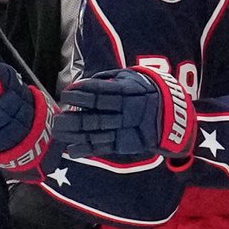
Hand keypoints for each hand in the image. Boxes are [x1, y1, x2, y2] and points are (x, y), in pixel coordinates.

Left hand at [55, 67, 194, 159]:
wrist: (171, 115)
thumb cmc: (144, 92)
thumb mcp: (132, 78)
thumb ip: (109, 78)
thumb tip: (86, 81)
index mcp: (124, 93)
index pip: (98, 92)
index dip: (81, 93)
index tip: (67, 93)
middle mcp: (122, 112)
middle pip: (93, 115)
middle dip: (73, 117)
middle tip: (58, 117)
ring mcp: (123, 129)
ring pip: (95, 132)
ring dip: (75, 133)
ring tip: (58, 131)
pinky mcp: (124, 143)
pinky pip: (103, 146)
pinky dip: (87, 149)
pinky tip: (72, 150)